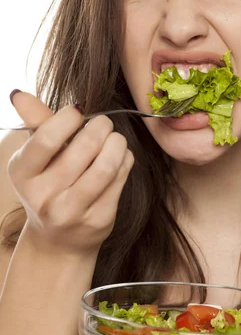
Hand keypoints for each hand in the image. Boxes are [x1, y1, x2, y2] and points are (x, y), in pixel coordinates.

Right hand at [7, 91, 133, 255]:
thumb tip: (20, 94)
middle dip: (101, 127)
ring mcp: (72, 212)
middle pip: (85, 148)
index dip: (68, 118)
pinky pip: (120, 179)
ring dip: (117, 143)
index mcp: (22, 173)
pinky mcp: (98, 220)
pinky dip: (125, 161)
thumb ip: (35, 124)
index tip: (78, 111)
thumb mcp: (36, 159)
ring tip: (115, 139)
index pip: (46, 139)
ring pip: (106, 165)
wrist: (58, 240)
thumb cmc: (49, 185)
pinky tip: (120, 158)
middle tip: (104, 123)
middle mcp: (43, 196)